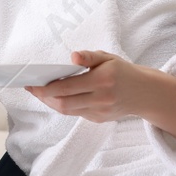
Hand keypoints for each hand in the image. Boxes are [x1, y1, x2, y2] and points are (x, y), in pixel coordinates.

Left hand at [24, 50, 157, 123]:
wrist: (144, 94)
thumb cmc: (123, 72)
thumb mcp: (108, 58)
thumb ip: (89, 56)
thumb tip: (73, 56)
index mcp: (102, 80)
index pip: (66, 87)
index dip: (45, 87)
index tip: (32, 83)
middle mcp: (101, 98)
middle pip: (63, 103)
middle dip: (43, 97)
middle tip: (31, 88)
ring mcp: (100, 111)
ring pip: (67, 110)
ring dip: (50, 102)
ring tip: (40, 92)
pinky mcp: (99, 119)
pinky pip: (75, 113)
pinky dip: (63, 105)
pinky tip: (55, 97)